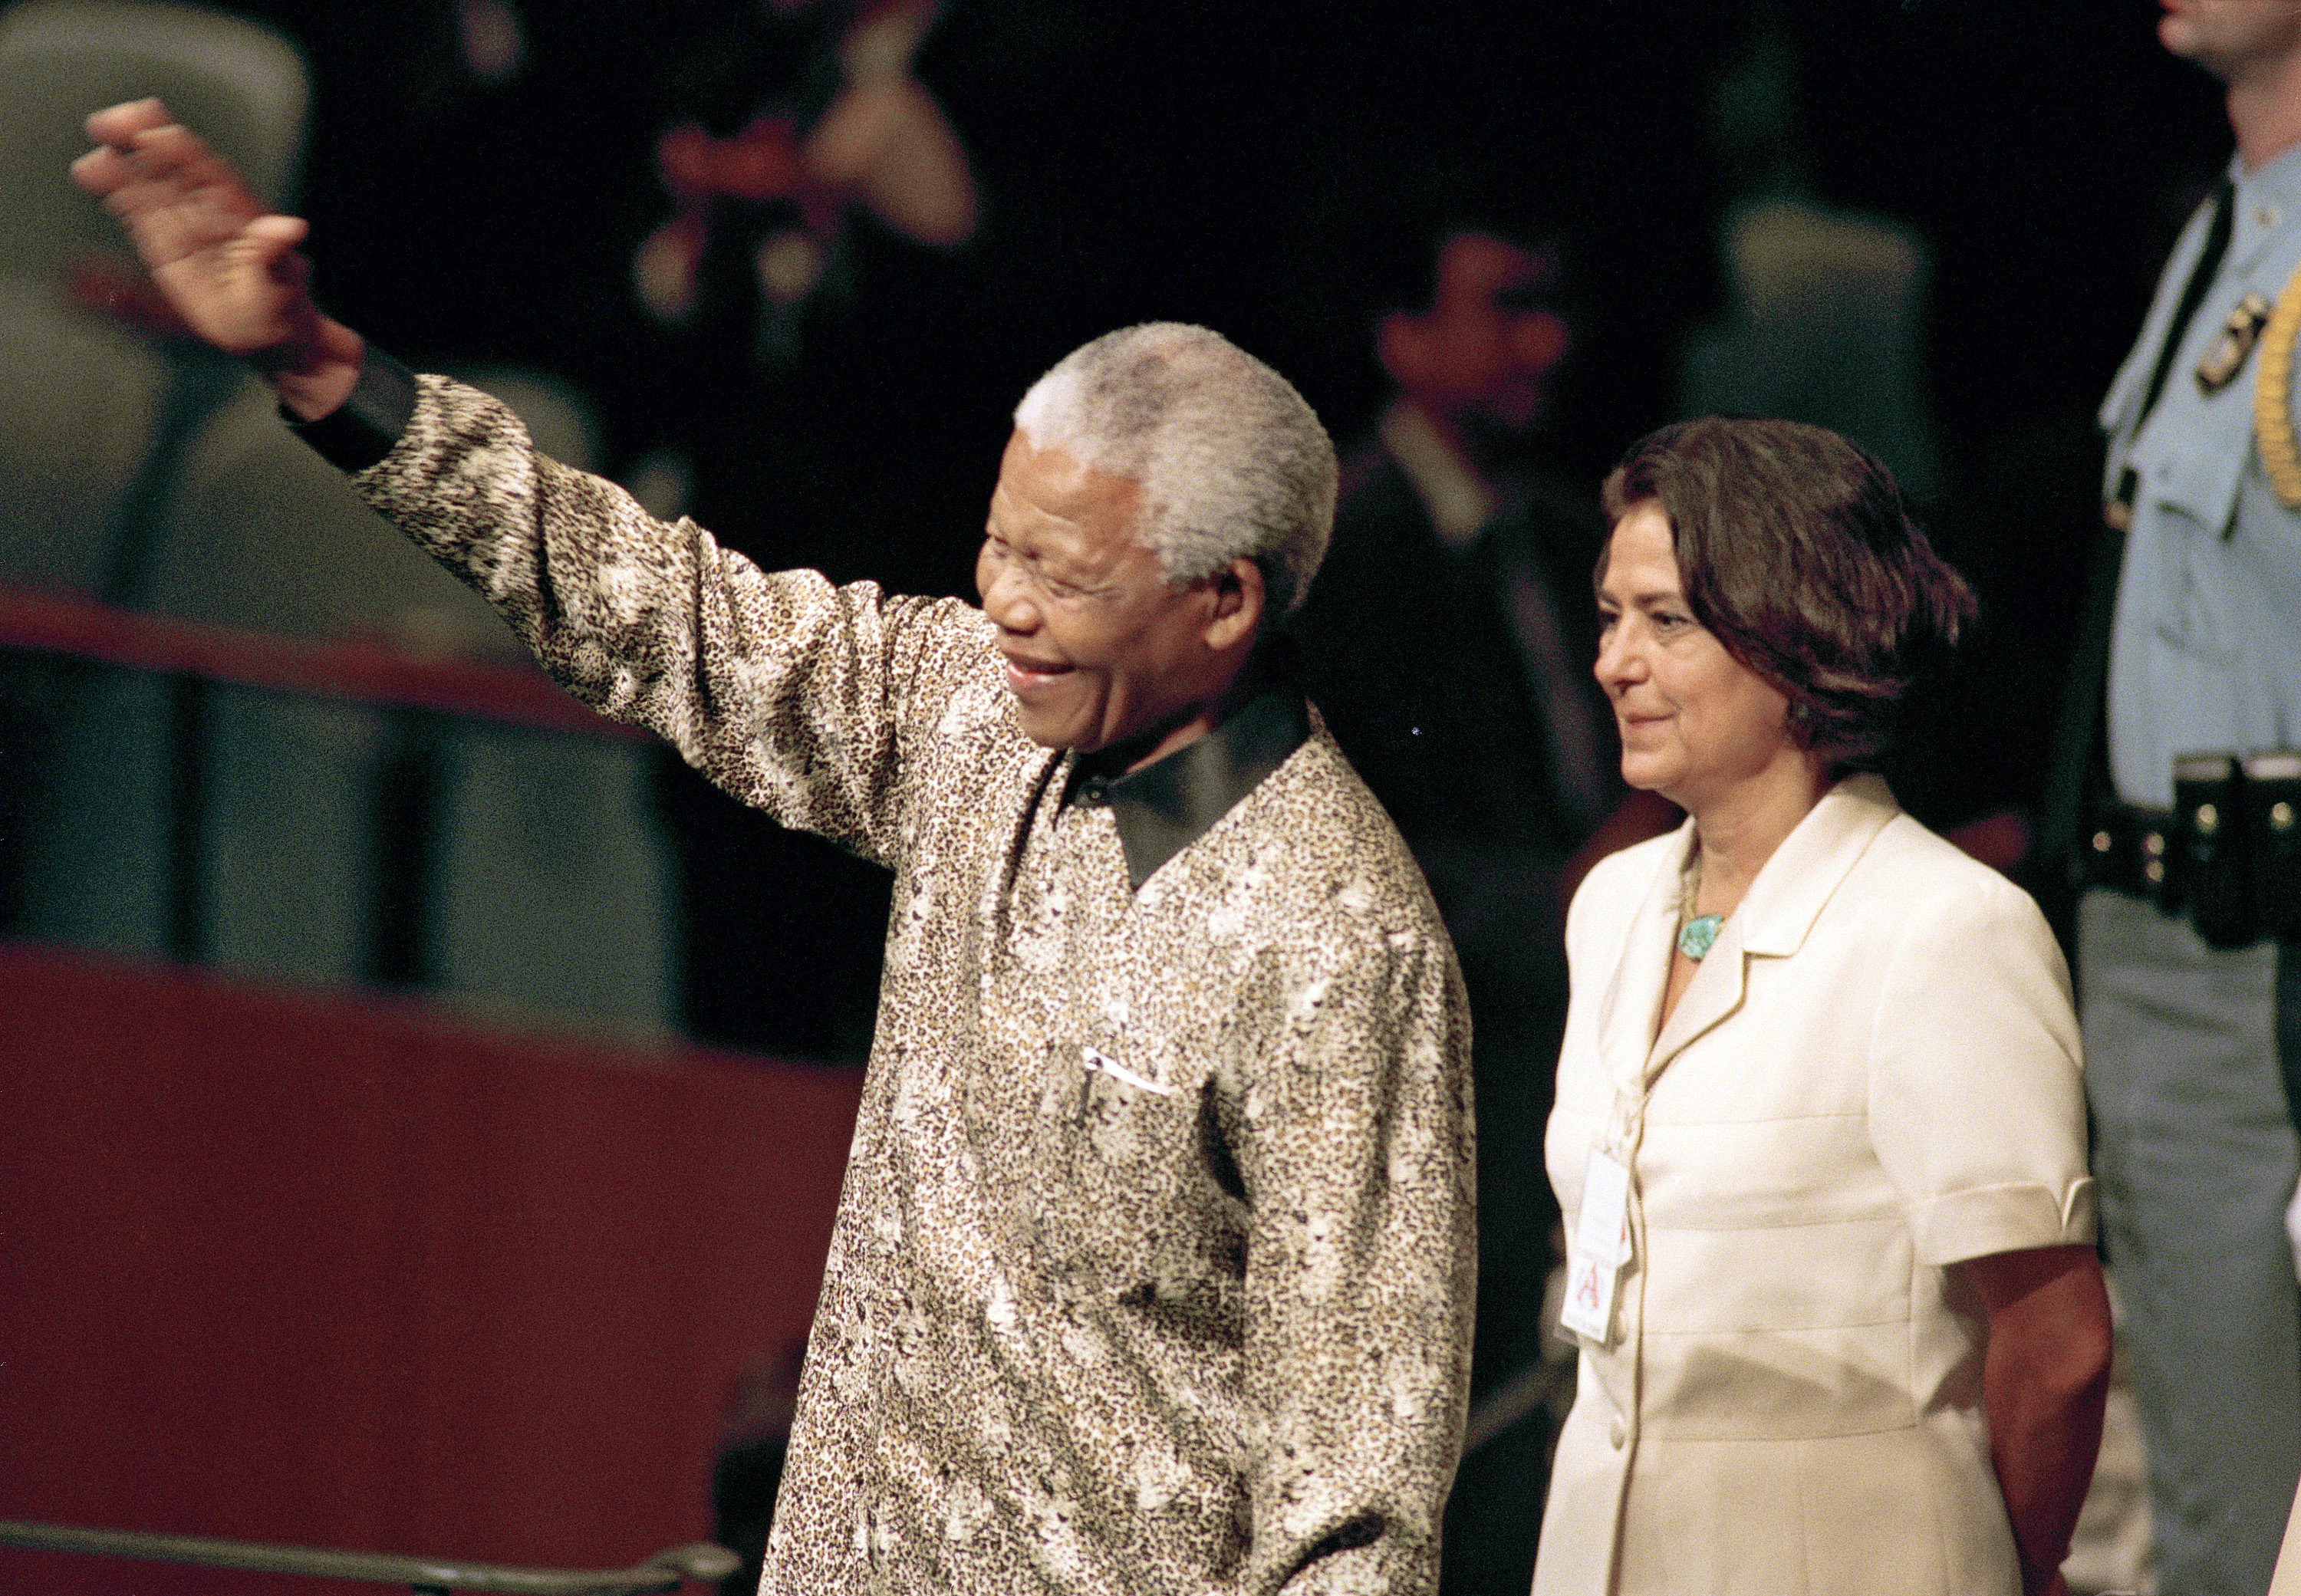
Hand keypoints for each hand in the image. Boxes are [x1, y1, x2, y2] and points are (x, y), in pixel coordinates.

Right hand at [73, 98, 361, 415]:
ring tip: (93, 160)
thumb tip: (289, 227)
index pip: (207, 170)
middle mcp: (208, 210)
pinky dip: (116, 194)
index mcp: (239, 212)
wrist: (271, 336)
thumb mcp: (280, 284)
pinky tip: (92, 174)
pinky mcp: (166, 244)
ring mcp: (184, 224)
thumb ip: (275, 253)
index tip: (156, 130)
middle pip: (171, 165)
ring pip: (149, 185)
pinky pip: (137, 211)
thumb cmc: (281, 308)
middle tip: (110, 123)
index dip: (182, 149)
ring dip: (121, 167)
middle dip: (142, 140)